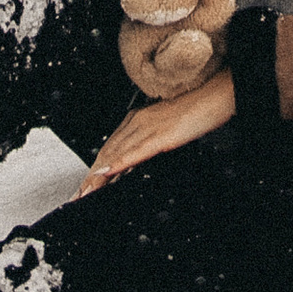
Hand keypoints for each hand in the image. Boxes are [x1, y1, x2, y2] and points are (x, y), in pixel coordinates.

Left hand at [81, 68, 234, 192]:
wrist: (215, 95)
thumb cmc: (196, 110)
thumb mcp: (167, 129)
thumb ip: (148, 142)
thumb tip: (135, 161)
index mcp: (138, 119)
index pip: (109, 147)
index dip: (94, 168)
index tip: (84, 185)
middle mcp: (138, 121)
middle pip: (107, 152)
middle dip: (90, 177)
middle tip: (77, 196)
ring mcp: (148, 128)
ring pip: (116, 154)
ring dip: (98, 175)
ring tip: (85, 192)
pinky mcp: (160, 135)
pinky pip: (135, 151)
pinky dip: (119, 163)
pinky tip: (107, 173)